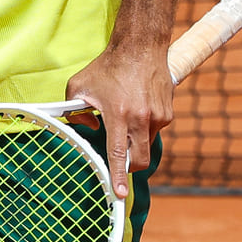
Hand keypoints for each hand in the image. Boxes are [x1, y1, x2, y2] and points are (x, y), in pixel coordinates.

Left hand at [63, 38, 173, 199]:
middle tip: (119, 161)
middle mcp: (141, 118)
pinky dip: (144, 128)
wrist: (140, 47)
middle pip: (139, 159)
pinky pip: (154, 131)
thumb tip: (86, 129)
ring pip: (146, 145)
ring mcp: (158, 116)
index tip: (120, 194)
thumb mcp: (79, 86)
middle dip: (129, 167)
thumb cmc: (107, 67)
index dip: (117, 176)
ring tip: (125, 117)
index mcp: (119, 114)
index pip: (118, 153)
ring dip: (135, 142)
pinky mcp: (168, 113)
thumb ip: (74, 110)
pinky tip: (136, 109)